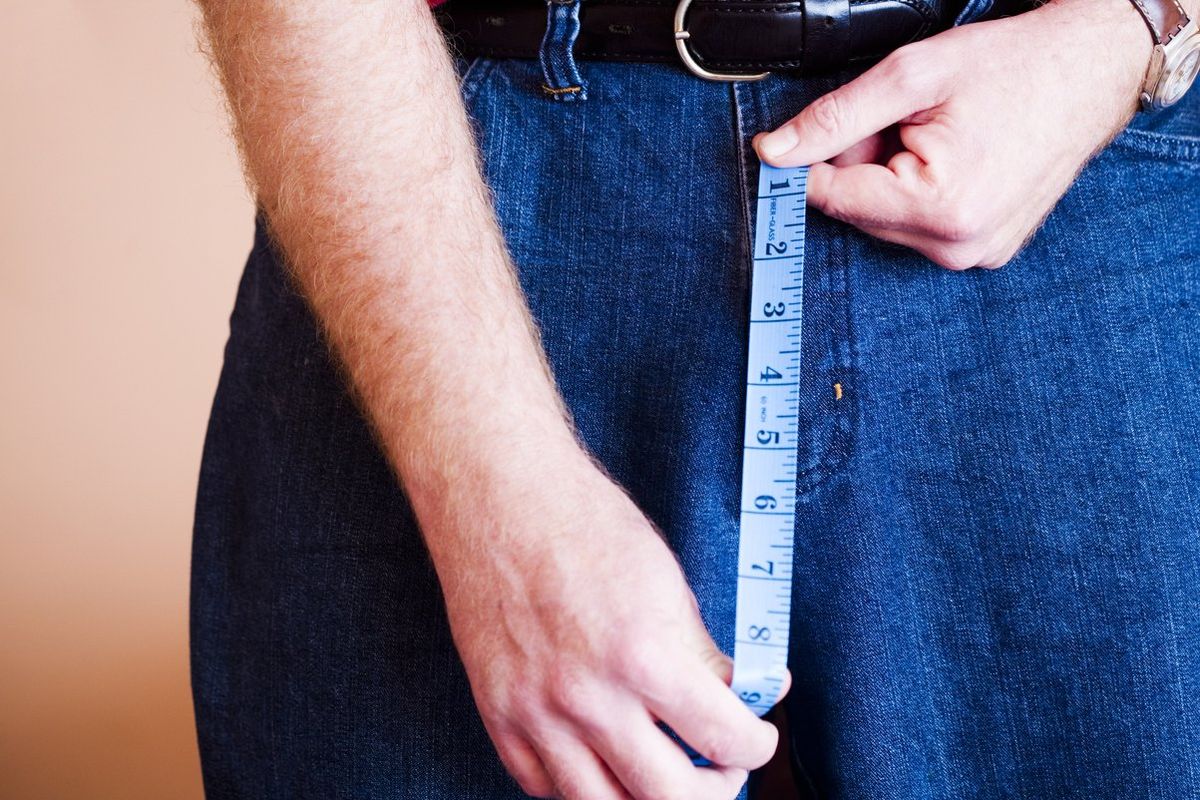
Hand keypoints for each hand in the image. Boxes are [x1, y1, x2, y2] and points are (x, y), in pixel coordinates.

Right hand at [424, 443, 784, 799]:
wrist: (498, 496)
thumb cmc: (586, 525)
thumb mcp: (667, 582)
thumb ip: (705, 651)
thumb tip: (757, 692)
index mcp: (644, 656)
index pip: (727, 740)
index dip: (758, 745)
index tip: (758, 735)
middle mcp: (588, 699)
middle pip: (671, 798)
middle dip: (717, 790)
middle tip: (724, 767)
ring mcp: (536, 714)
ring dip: (650, 799)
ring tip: (670, 774)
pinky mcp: (498, 716)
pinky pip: (545, 788)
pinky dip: (586, 787)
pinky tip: (607, 763)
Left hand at [753, 0, 1151, 268]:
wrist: (1093, 70)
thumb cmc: (1014, 66)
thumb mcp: (911, 77)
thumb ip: (833, 119)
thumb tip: (773, 153)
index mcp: (938, 209)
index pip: (830, 197)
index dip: (817, 158)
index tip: (825, 128)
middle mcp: (958, 246)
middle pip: (857, 211)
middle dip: (864, 164)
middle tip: (907, 122)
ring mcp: (975, 255)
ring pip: (885, 220)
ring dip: (892, 178)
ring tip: (939, 137)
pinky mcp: (985, 253)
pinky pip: (919, 227)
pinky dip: (919, 194)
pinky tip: (954, 159)